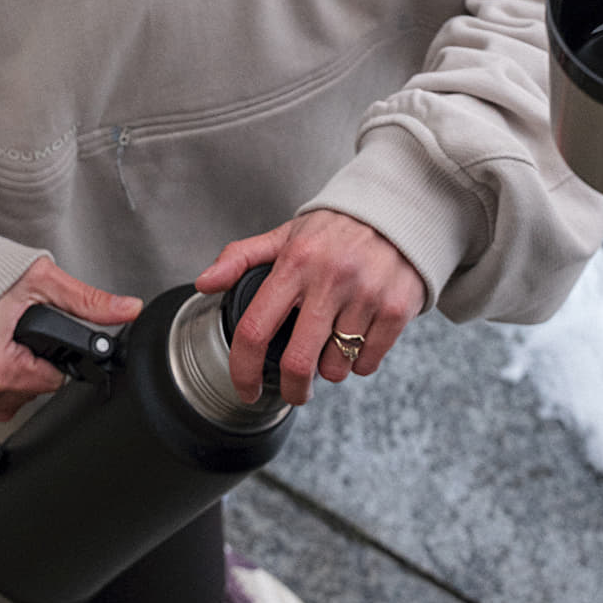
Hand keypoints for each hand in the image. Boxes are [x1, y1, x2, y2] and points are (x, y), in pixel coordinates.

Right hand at [0, 256, 141, 420]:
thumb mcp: (42, 281)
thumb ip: (88, 301)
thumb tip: (129, 309)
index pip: (52, 381)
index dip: (52, 356)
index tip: (37, 336)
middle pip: (32, 393)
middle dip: (33, 364)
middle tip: (14, 333)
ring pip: (13, 401)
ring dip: (15, 375)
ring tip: (0, 341)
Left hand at [196, 210, 424, 406]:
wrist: (398, 212)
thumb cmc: (336, 229)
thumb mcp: (286, 236)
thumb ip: (241, 258)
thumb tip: (204, 283)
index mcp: (296, 261)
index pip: (255, 329)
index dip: (244, 370)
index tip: (245, 389)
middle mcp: (330, 278)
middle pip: (297, 363)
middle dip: (290, 389)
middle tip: (292, 390)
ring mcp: (366, 295)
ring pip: (335, 368)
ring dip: (330, 368)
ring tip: (333, 342)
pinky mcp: (396, 309)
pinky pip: (367, 363)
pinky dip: (359, 361)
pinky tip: (359, 336)